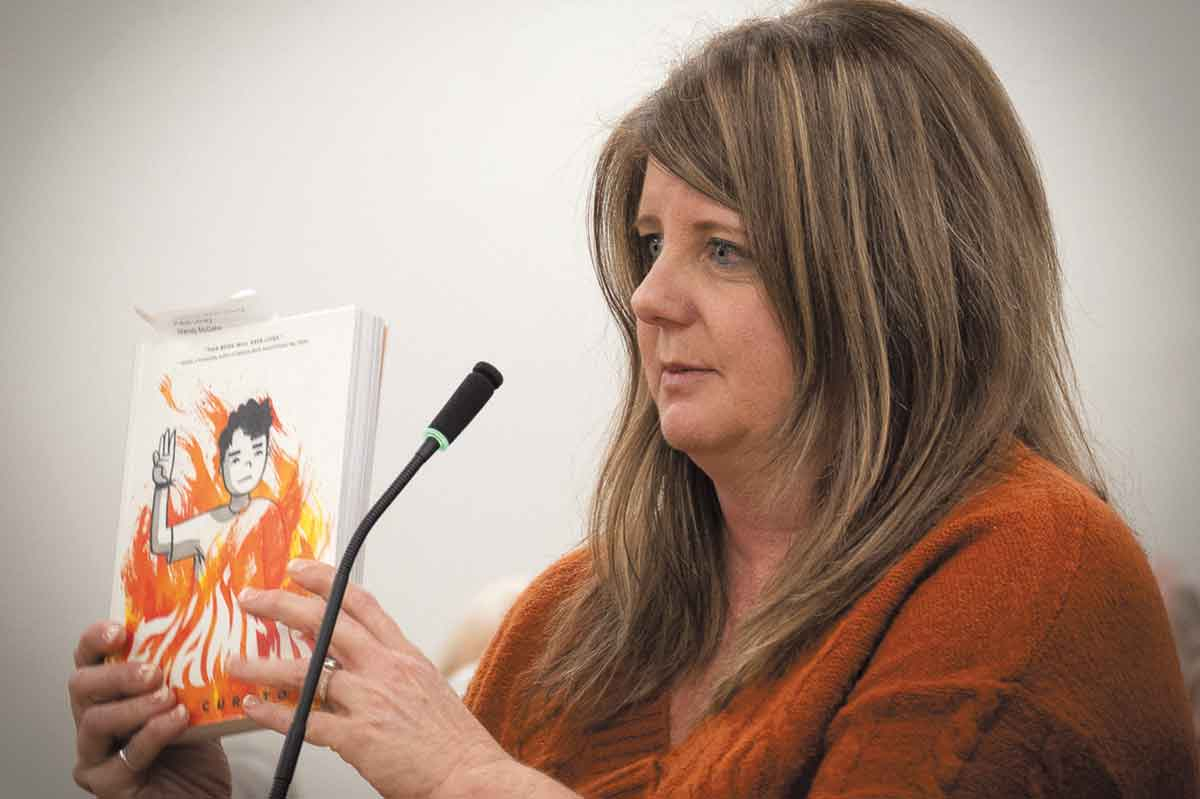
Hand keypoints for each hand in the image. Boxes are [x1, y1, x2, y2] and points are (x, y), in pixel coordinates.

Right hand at [69, 621, 230, 797]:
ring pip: (95, 721)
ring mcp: (96, 755)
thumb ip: (190, 673)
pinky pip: (124, 756)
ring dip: (134, 706)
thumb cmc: (194, 754)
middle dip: (116, 673)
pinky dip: (152, 734)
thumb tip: (210, 629)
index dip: (97, 640)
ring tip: (167, 698)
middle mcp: (96, 722)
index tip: (120, 629)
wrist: (201, 798)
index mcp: (111, 695)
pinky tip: (176, 722)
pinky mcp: (107, 785)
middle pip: (81, 686)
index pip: (90, 659)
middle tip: (152, 672)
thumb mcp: (194, 702)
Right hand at [152, 429, 175, 487]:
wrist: (163, 483)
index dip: (172, 440)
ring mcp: (162, 460)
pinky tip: (156, 451)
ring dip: (163, 442)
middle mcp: (167, 458)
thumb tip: (160, 464)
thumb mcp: (166, 473)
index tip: (173, 433)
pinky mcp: (158, 464)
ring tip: (164, 435)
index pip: (171, 447)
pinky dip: (156, 454)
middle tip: (169, 429)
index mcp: (170, 458)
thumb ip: (162, 468)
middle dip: (168, 437)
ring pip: (162, 449)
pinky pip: (156, 457)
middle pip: (167, 445)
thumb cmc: (166, 480)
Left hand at [229, 560, 510, 798]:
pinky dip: (275, 714)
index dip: (326, 581)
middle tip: (253, 600)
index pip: (361, 604)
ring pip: (306, 672)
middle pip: (326, 624)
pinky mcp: (357, 737)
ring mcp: (370, 701)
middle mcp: (384, 670)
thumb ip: (394, 670)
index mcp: (403, 655)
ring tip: (237, 663)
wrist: (469, 775)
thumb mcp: (427, 686)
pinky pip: (305, 721)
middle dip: (282, 606)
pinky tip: (255, 708)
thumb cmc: (452, 739)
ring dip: (264, 665)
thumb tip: (365, 662)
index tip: (300, 570)